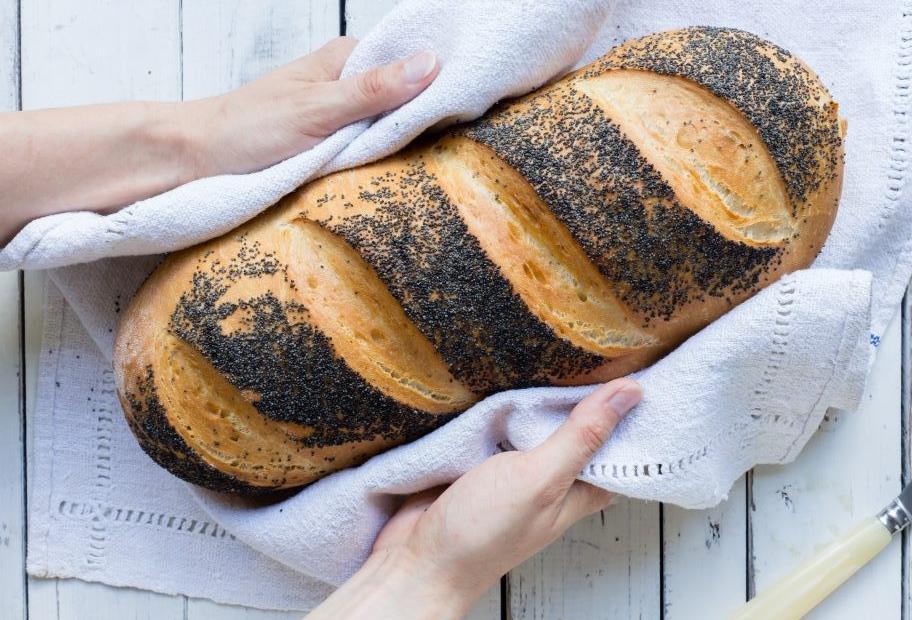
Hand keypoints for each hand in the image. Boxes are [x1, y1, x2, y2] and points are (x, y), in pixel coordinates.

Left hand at [184, 37, 438, 177]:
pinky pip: (368, 150)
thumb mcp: (319, 109)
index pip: (410, 64)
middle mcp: (346, 84)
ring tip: (436, 158)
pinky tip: (398, 170)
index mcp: (346, 60)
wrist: (199, 159)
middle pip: (403, 98)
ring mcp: (340, 116)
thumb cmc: (249, 127)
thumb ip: (374, 90)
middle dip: (424, 116)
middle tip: (459, 137)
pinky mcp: (330, 146)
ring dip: (402, 143)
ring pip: (388, 127)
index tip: (472, 100)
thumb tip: (431, 63)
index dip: (440, 82)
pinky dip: (380, 160)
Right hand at [306, 378, 641, 619]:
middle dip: (580, 393)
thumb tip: (629, 393)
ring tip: (553, 347)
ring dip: (534, 394)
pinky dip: (497, 403)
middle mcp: (548, 479)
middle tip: (594, 345)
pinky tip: (499, 374)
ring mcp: (511, 468)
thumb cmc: (484, 533)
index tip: (642, 368)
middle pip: (575, 428)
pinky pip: (495, 424)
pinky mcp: (476, 459)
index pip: (618, 447)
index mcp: (577, 491)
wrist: (416, 558)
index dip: (630, 412)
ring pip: (533, 423)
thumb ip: (582, 436)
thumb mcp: (540, 480)